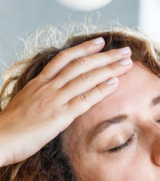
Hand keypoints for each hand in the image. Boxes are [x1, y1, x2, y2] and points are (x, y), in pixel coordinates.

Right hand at [0, 37, 133, 166]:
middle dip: (105, 56)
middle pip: (80, 64)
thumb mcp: (27, 105)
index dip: (84, 49)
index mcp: (39, 82)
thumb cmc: (12, 127)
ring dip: (109, 68)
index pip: (65, 58)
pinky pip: (85, 99)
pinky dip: (101, 89)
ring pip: (85, 78)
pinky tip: (115, 82)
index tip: (101, 42)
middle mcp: (48, 86)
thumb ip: (42, 98)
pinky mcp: (60, 115)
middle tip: (124, 50)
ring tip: (127, 62)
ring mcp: (54, 99)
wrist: (0, 138)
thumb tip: (53, 99)